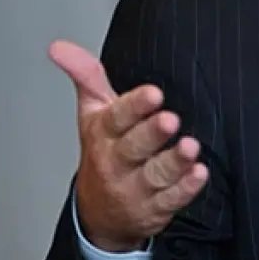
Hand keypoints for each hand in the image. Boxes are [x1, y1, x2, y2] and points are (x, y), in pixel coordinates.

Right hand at [49, 40, 209, 252]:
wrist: (100, 212)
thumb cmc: (104, 151)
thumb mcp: (93, 112)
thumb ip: (87, 76)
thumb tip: (59, 46)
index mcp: (103, 134)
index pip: (116, 118)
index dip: (135, 106)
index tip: (154, 93)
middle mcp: (116, 162)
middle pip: (133, 147)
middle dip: (152, 133)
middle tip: (171, 119)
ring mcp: (134, 188)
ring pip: (155, 175)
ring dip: (174, 162)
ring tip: (190, 147)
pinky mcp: (154, 208)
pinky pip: (170, 200)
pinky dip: (185, 188)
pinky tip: (199, 173)